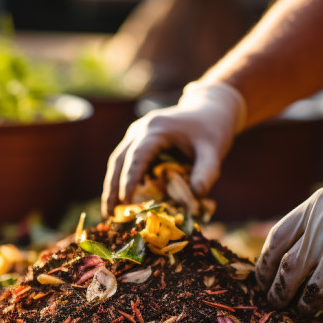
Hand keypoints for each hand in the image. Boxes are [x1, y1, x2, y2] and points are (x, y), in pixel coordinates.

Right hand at [101, 81, 245, 216]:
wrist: (210, 109)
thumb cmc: (212, 130)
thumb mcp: (214, 151)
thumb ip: (207, 172)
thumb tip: (197, 194)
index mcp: (157, 129)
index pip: (137, 156)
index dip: (130, 179)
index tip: (125, 201)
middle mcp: (141, 129)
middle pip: (119, 159)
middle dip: (112, 187)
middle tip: (108, 214)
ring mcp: (137, 133)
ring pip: (117, 160)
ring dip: (112, 185)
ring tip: (109, 211)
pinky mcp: (138, 140)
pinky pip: (125, 160)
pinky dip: (121, 179)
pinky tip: (121, 199)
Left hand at [255, 165, 322, 315]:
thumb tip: (309, 248)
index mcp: (313, 206)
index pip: (277, 236)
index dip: (266, 258)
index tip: (264, 273)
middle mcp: (315, 224)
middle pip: (280, 259)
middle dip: (269, 282)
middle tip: (267, 297)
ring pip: (291, 278)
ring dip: (282, 297)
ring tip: (280, 308)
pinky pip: (316, 291)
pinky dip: (307, 305)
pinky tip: (307, 312)